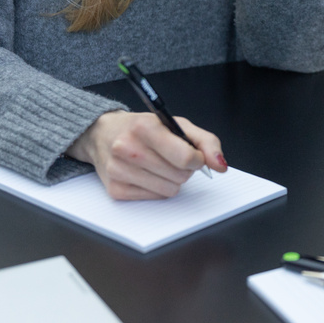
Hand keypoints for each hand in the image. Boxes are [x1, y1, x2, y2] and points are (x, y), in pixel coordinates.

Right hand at [67, 111, 226, 199]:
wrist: (102, 134)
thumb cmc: (144, 128)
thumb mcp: (177, 124)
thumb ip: (206, 142)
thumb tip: (221, 165)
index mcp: (145, 127)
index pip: (185, 157)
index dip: (196, 159)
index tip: (192, 155)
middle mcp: (127, 148)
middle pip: (180, 176)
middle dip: (183, 169)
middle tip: (170, 157)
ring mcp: (119, 171)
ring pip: (169, 190)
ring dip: (171, 180)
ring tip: (158, 165)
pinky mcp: (115, 190)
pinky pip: (155, 198)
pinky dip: (157, 188)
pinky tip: (146, 174)